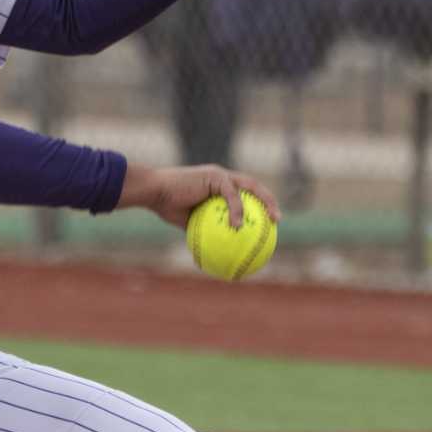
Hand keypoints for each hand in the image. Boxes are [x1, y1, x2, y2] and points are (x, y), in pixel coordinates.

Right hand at [117, 161, 278, 229]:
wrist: (154, 192)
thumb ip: (204, 232)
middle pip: (254, 186)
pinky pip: (231, 195)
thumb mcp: (189, 224)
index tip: (269, 223)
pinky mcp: (214, 175)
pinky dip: (236, 210)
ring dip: (264, 201)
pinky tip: (238, 226)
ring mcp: (220, 174)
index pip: (246, 193)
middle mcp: (222, 177)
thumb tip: (211, 256)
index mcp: (219, 186)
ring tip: (272, 220)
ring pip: (249, 186)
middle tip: (277, 221)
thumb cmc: (166, 206)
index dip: (260, 205)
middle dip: (269, 201)